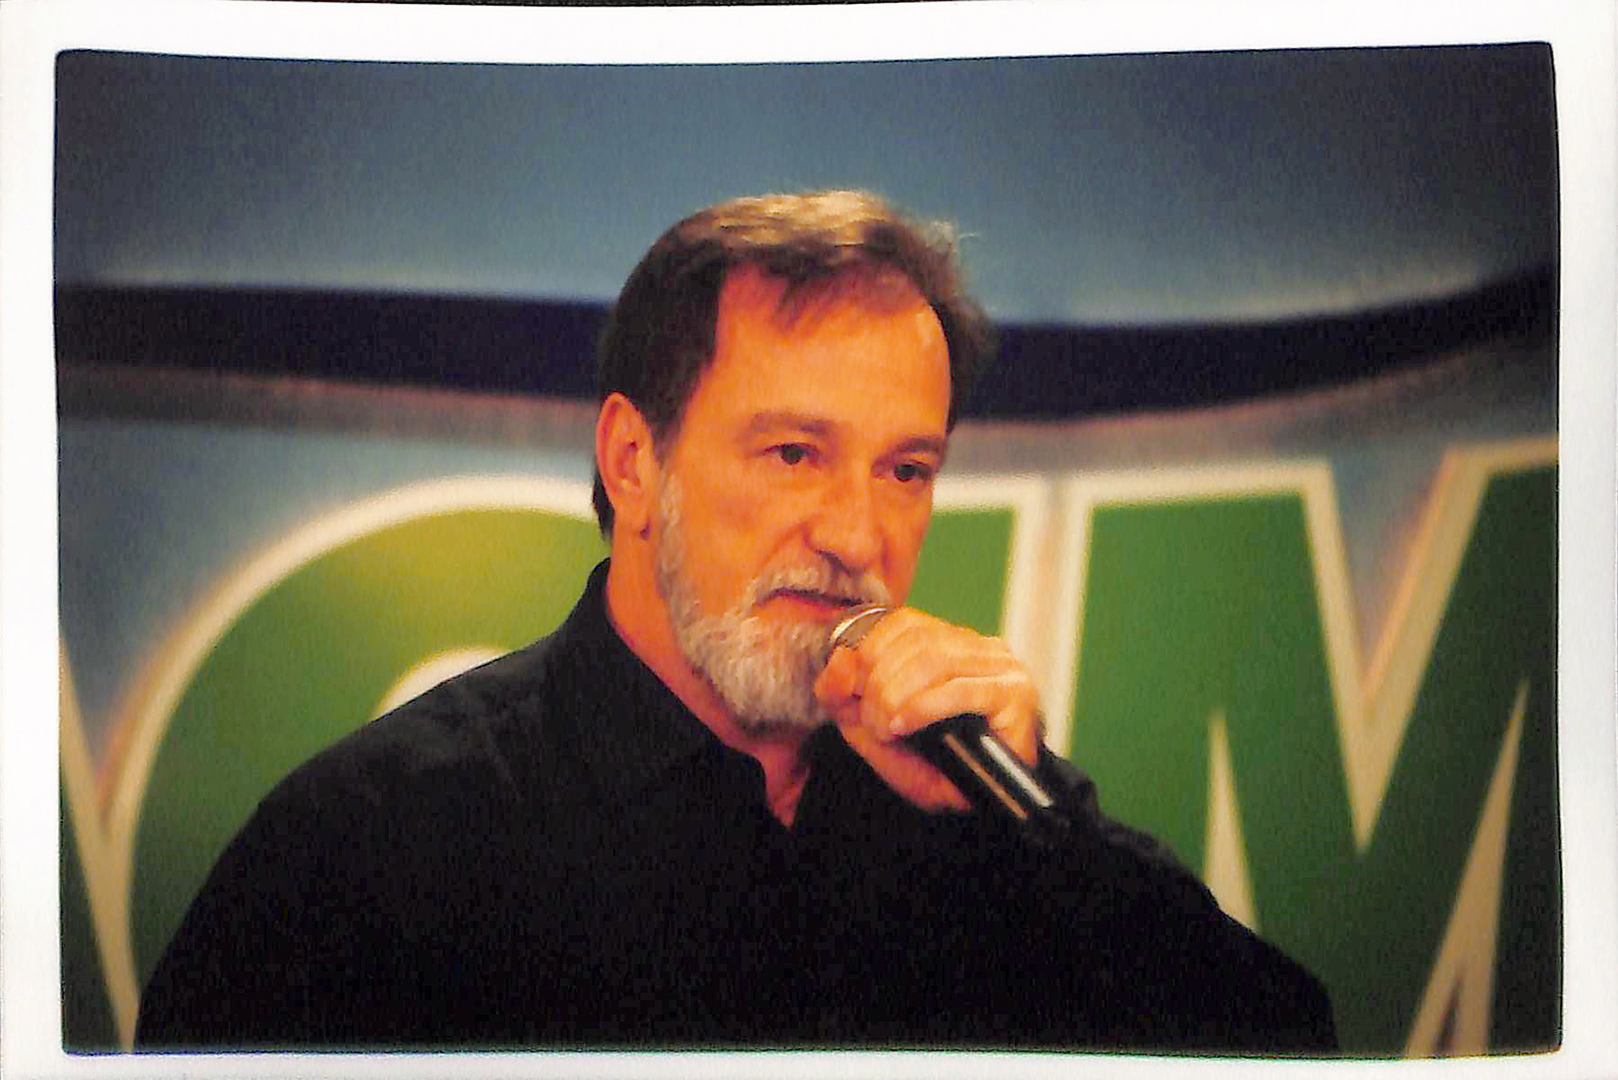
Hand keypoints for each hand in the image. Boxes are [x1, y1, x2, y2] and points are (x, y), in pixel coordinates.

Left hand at [813, 607, 1042, 811]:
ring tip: (889, 729)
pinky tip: (906, 726)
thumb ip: (842, 692)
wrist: (975, 806)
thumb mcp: (869, 727)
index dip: (869, 652)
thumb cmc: (929, 764)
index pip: (902, 623)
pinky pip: (959, 690)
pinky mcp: (1014, 695)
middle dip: (879, 684)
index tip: (856, 695)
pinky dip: (922, 708)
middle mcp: (979, 647)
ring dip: (896, 697)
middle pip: (915, 641)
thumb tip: (840, 656)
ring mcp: (1001, 667)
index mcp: (949, 642)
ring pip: (933, 660)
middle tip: (874, 724)